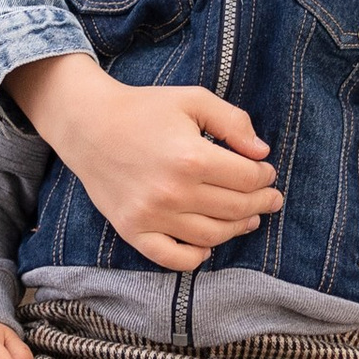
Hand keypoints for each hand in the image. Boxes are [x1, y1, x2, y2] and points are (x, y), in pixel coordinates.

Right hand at [7, 51, 281, 269]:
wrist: (88, 125)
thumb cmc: (144, 109)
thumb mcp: (193, 100)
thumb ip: (233, 121)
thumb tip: (261, 153)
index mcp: (191, 157)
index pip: (248, 179)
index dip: (265, 177)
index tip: (266, 172)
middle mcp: (173, 192)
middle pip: (235, 209)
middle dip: (261, 203)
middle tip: (270, 198)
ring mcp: (152, 216)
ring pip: (212, 236)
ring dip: (237, 229)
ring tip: (249, 219)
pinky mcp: (133, 231)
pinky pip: (172, 259)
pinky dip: (195, 258)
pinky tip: (207, 247)